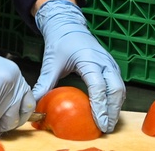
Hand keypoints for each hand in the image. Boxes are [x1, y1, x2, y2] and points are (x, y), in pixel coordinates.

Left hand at [32, 0, 124, 132]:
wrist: (68, 26)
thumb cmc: (60, 42)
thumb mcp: (51, 64)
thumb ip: (44, 84)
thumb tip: (34, 104)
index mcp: (89, 59)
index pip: (98, 85)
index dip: (100, 105)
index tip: (99, 122)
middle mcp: (103, 61)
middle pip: (115, 89)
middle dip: (112, 110)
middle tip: (105, 128)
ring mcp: (110, 63)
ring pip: (120, 88)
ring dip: (116, 107)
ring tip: (107, 123)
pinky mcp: (111, 66)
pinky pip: (118, 85)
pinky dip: (116, 99)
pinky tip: (109, 111)